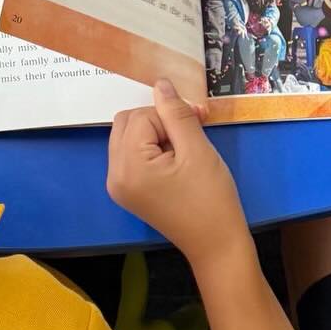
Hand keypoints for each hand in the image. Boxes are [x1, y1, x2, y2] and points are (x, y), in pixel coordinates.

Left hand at [106, 81, 246, 266]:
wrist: (216, 244)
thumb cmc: (211, 199)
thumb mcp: (197, 150)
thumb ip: (176, 114)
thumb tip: (161, 84)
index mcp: (128, 166)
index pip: (141, 116)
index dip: (171, 114)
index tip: (200, 120)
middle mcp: (114, 175)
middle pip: (127, 123)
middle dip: (159, 120)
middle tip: (193, 131)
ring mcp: (119, 186)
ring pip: (129, 137)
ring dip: (156, 133)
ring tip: (186, 148)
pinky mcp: (128, 192)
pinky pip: (132, 155)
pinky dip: (153, 149)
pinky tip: (176, 160)